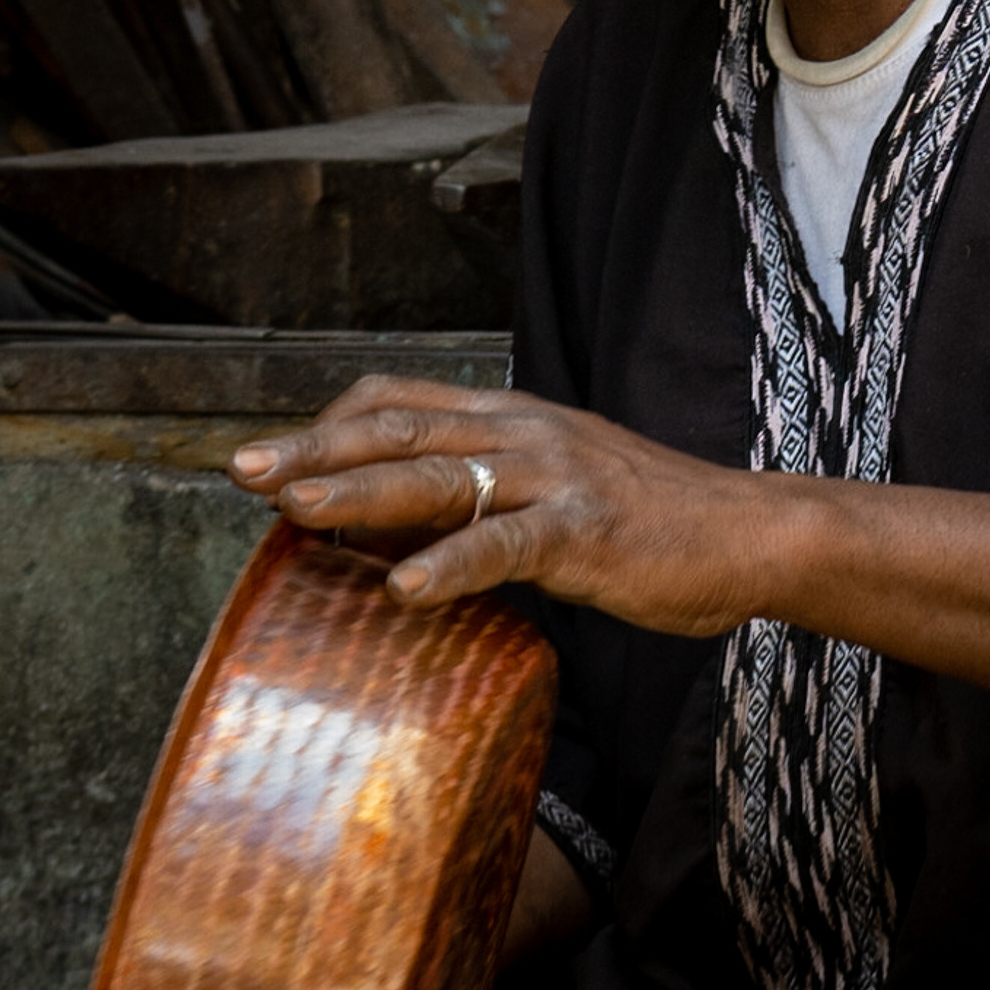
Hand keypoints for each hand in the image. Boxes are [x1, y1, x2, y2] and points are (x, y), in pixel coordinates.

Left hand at [231, 376, 782, 626]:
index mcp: (512, 419)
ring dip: (358, 491)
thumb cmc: (651, 524)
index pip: (398, 400)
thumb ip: (482, 499)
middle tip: (240, 472)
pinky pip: (505, 543)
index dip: (327, 426)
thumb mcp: (556, 491)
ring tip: (293, 510)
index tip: (273, 460)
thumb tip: (394, 535)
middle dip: (314, 450)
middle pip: (399, 428)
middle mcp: (524, 432)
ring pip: (439, 475)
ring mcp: (555, 477)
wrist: (749, 534)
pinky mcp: (586, 531)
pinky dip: (450, 563)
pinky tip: (404, 589)